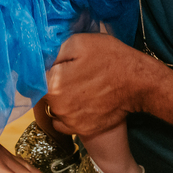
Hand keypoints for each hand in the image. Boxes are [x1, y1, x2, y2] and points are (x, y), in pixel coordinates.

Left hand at [45, 33, 162, 137]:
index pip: (33, 77)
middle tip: (71, 71)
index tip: (54, 63)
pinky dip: (69, 112)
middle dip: (53, 82)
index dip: (42, 68)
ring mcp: (70, 122)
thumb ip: (52, 51)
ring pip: (55, 107)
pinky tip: (83, 100)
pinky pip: (64, 121)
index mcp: (53, 85)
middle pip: (44, 92)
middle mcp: (58, 108)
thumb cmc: (110, 58)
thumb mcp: (78, 42)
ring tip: (80, 85)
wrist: (139, 82)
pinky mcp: (82, 130)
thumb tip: (37, 57)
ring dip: (62, 98)